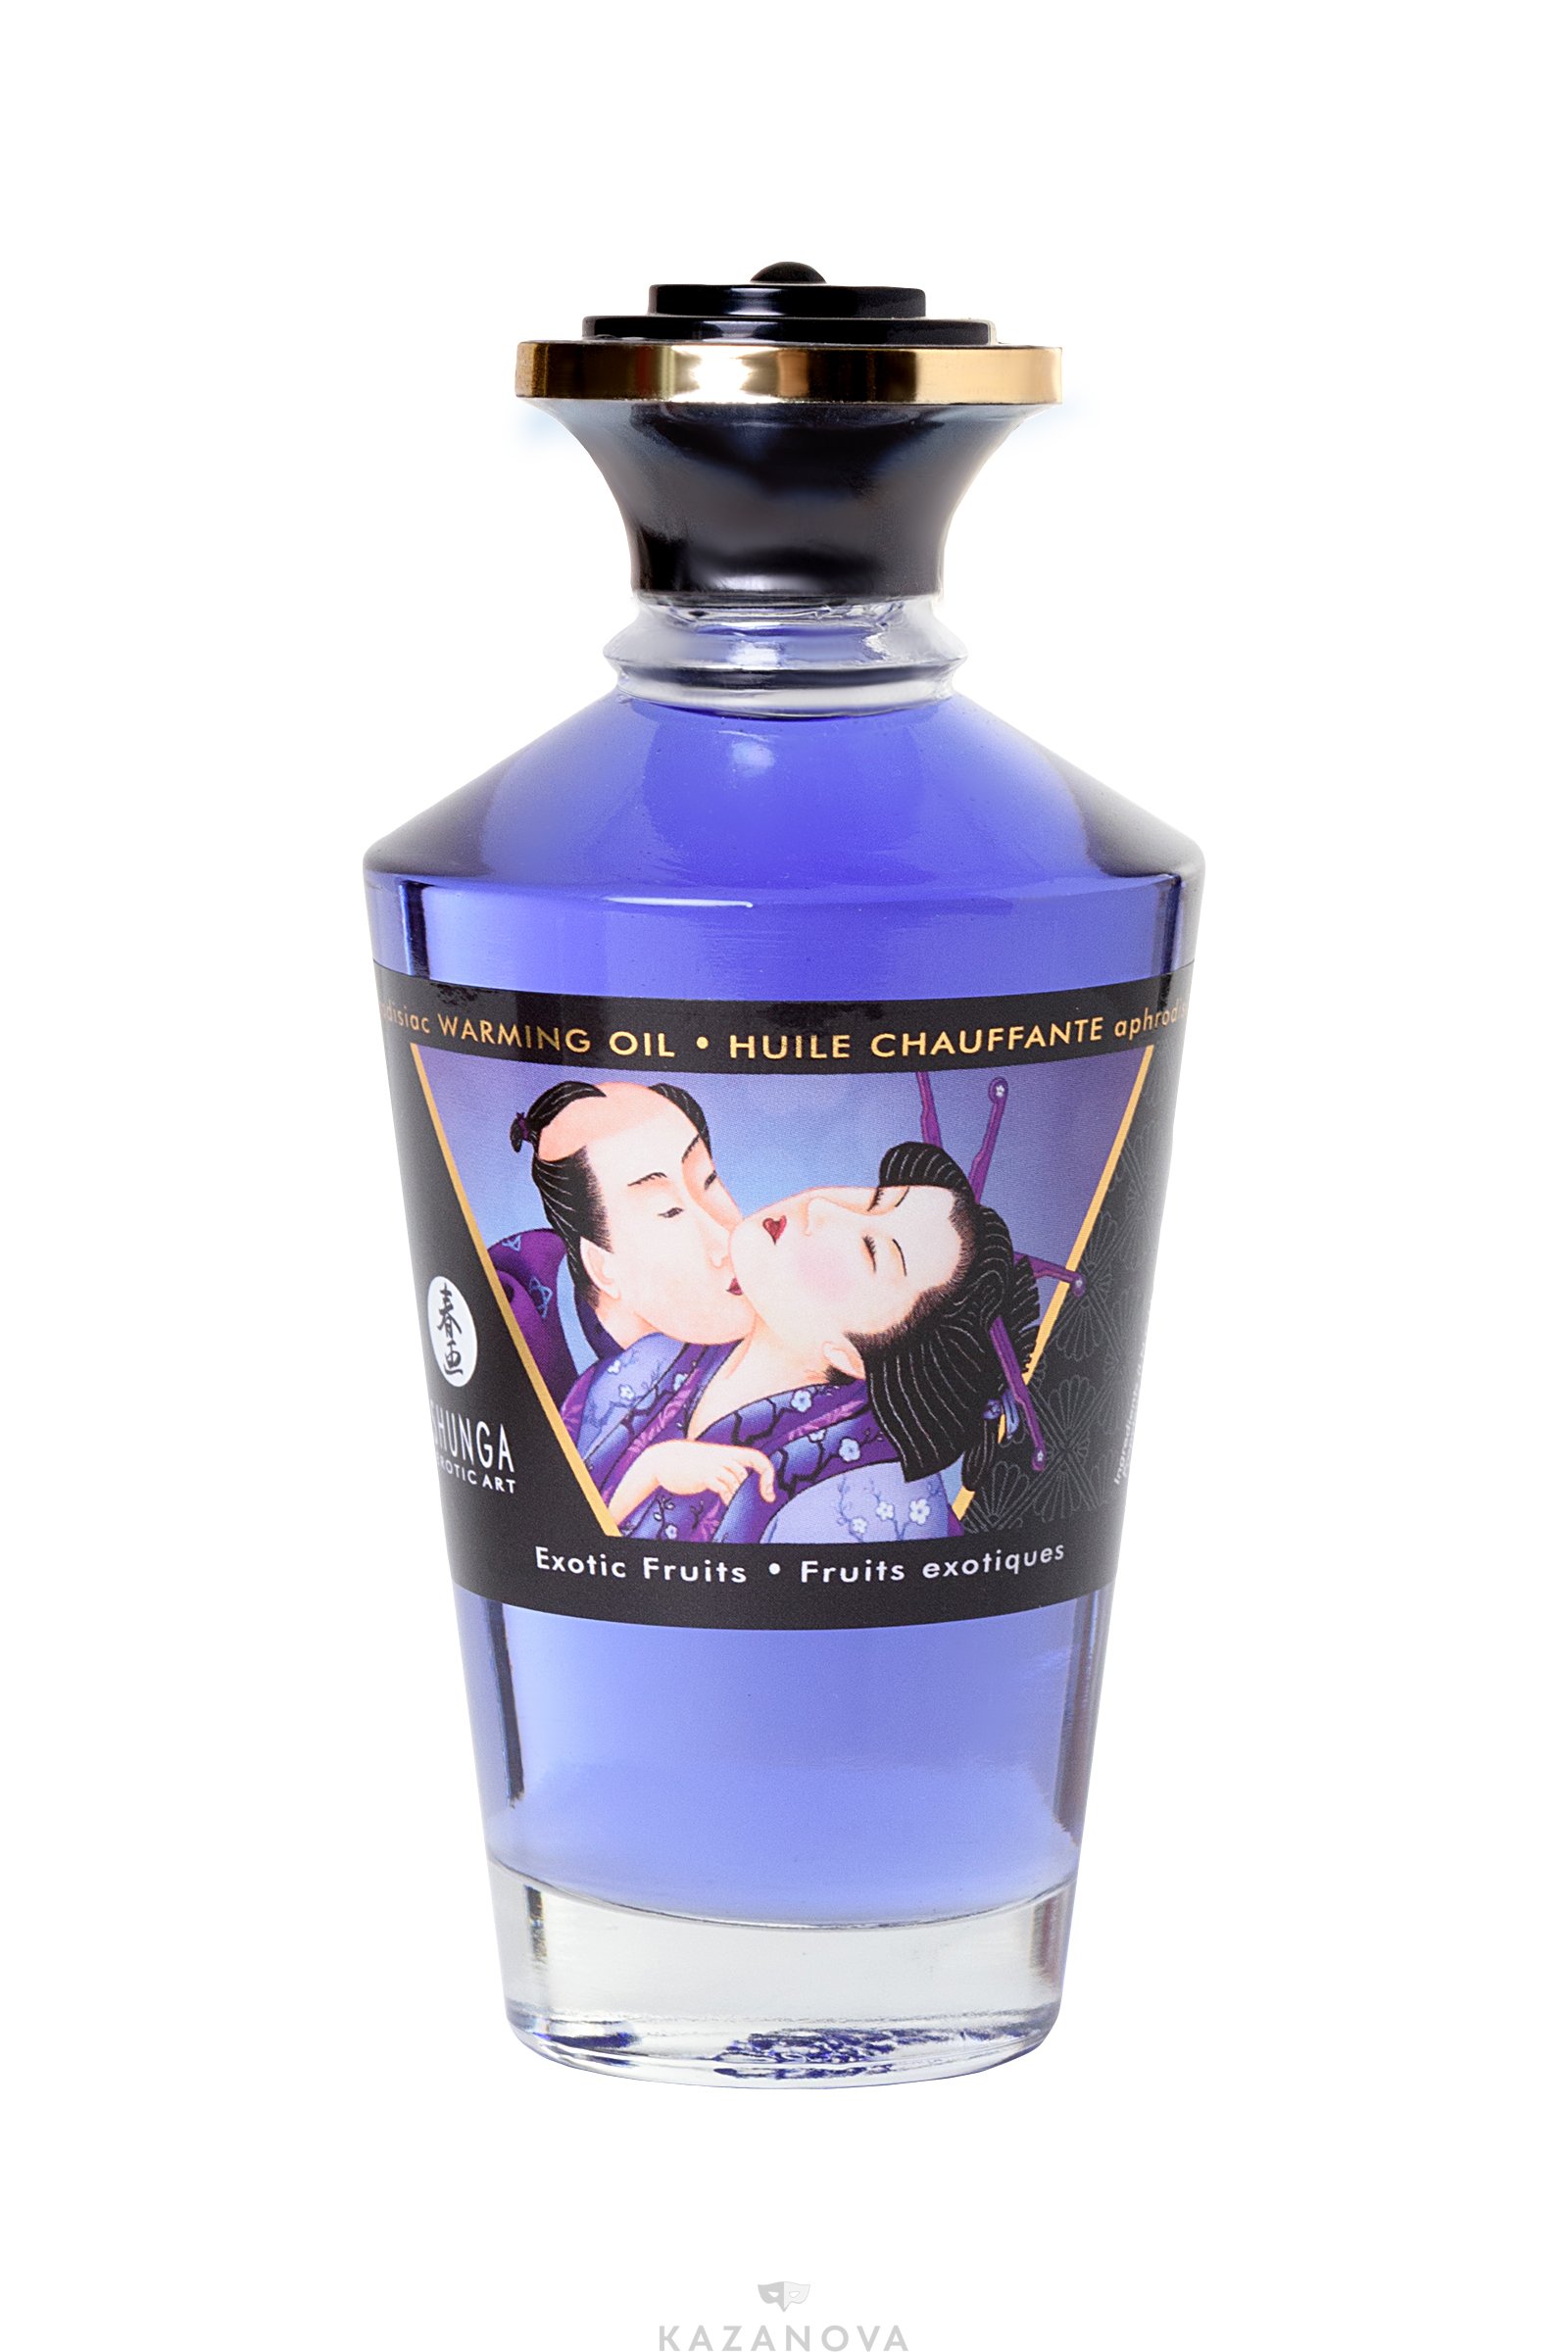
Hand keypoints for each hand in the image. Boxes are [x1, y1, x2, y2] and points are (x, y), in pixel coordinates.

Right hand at [608, 1439, 776, 1525]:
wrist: (663, 1459)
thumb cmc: (688, 1464)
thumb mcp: (711, 1463)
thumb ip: (726, 1471)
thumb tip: (740, 1488)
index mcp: (728, 1453)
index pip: (757, 1458)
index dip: (768, 1475)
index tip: (768, 1494)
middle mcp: (723, 1457)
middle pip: (745, 1474)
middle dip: (748, 1490)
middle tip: (748, 1502)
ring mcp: (713, 1465)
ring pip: (735, 1481)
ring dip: (736, 1495)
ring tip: (731, 1501)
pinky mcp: (703, 1475)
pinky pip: (722, 1487)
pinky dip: (727, 1497)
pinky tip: (725, 1501)